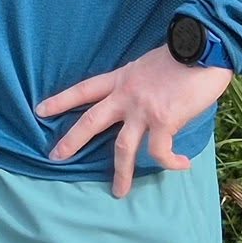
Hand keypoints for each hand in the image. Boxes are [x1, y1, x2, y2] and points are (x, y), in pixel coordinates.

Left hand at [37, 45, 231, 197]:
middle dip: (71, 141)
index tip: (40, 111)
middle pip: (90, 121)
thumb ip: (137, 84)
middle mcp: (125, 96)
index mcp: (119, 79)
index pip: (82, 90)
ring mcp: (143, 110)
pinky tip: (180, 164)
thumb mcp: (146, 65)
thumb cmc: (180, 56)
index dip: (60, 101)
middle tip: (54, 157)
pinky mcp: (164, 121)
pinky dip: (169, 162)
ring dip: (121, 173)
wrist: (201, 50)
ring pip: (122, 148)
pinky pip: (160, 151)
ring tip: (118, 192)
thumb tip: (143, 99)